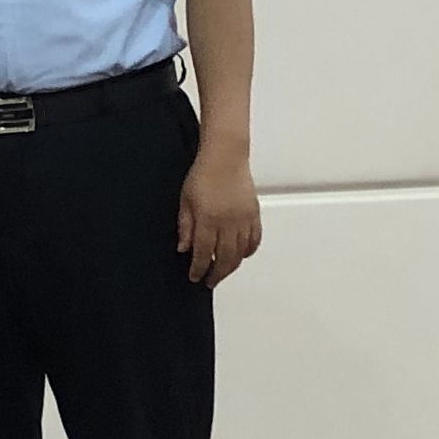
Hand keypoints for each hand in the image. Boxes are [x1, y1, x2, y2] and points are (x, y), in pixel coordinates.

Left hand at [177, 148, 261, 285]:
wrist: (225, 156)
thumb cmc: (203, 174)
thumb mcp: (185, 200)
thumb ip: (185, 226)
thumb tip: (184, 248)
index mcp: (208, 220)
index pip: (203, 253)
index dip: (199, 269)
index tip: (195, 277)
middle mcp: (228, 223)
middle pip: (224, 258)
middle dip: (216, 273)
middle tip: (210, 281)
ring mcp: (243, 219)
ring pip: (241, 253)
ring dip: (232, 266)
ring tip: (223, 271)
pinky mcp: (254, 214)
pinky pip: (254, 240)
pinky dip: (248, 251)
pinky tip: (241, 255)